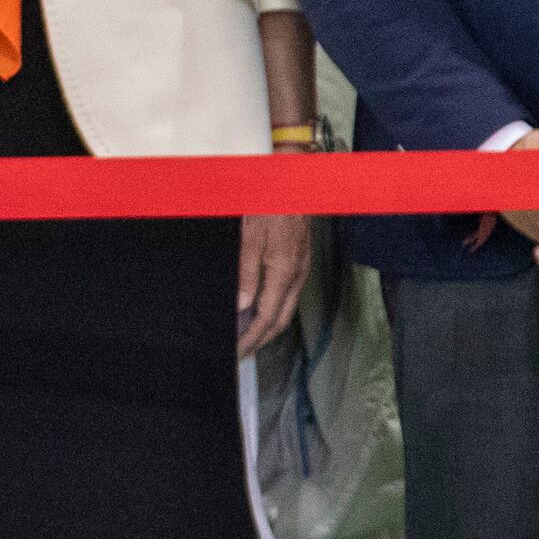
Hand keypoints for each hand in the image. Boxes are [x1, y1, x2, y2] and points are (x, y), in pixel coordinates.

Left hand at [236, 213, 312, 353]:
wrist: (292, 185)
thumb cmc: (270, 205)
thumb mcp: (249, 238)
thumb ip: (246, 274)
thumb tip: (242, 305)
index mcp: (284, 272)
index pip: (266, 319)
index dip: (251, 339)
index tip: (237, 351)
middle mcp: (296, 275)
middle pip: (280, 321)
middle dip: (260, 341)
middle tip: (241, 353)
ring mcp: (301, 270)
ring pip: (286, 310)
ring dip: (267, 328)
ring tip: (248, 337)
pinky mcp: (299, 263)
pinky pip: (288, 296)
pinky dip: (273, 311)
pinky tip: (260, 311)